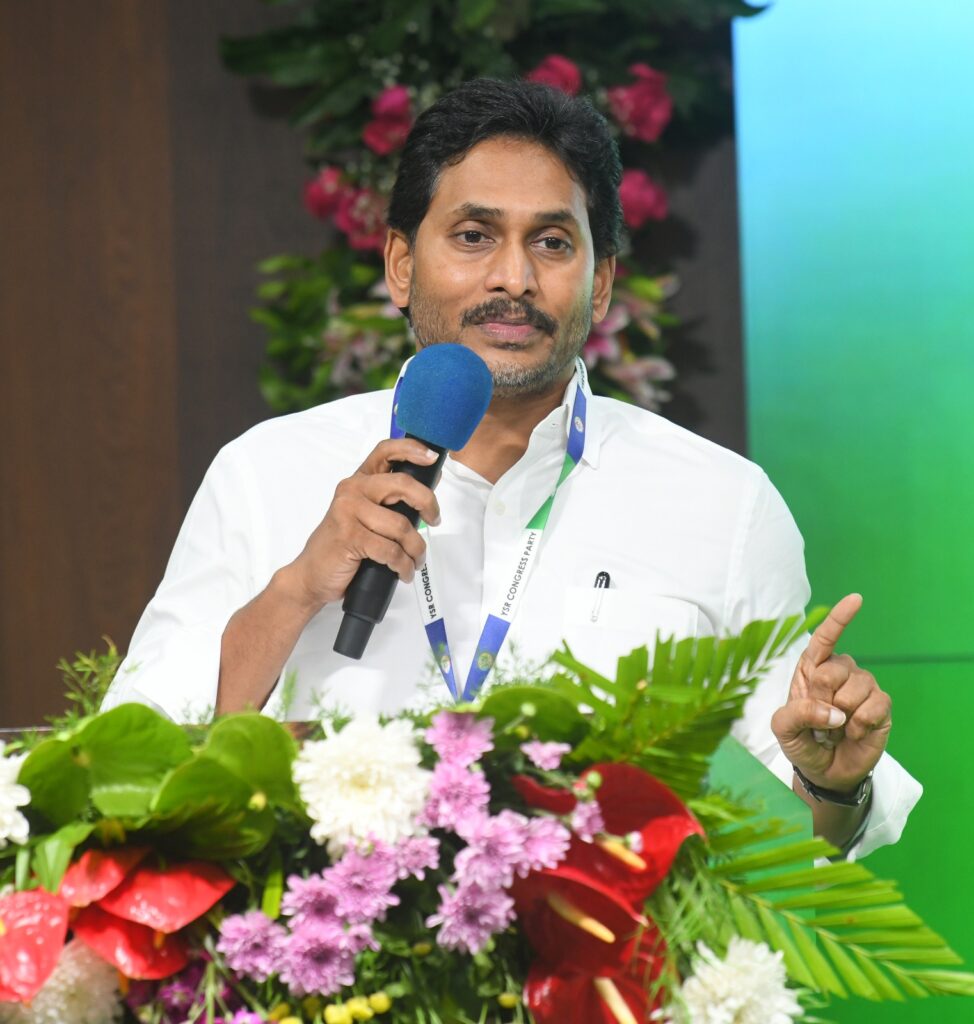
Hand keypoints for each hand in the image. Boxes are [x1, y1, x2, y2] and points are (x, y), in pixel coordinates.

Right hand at [287, 438, 441, 611]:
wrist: (312, 576)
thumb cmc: (343, 547)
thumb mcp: (366, 516)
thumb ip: (392, 500)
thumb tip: (429, 486)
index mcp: (359, 481)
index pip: (386, 451)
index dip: (413, 449)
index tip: (433, 458)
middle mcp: (352, 490)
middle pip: (403, 485)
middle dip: (428, 504)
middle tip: (434, 520)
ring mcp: (348, 512)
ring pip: (401, 526)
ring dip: (416, 548)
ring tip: (415, 560)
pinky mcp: (349, 537)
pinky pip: (391, 550)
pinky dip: (403, 565)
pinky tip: (403, 571)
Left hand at [771, 594, 890, 792]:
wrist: (824, 770)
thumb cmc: (801, 741)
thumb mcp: (783, 728)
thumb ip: (798, 713)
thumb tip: (835, 711)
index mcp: (811, 668)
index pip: (825, 638)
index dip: (839, 618)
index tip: (856, 599)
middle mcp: (839, 671)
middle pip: (832, 670)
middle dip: (821, 699)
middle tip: (819, 720)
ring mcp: (862, 687)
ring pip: (855, 689)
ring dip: (842, 716)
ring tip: (836, 728)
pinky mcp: (881, 706)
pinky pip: (875, 706)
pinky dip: (860, 725)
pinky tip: (854, 733)